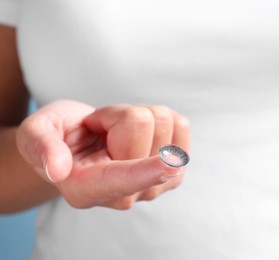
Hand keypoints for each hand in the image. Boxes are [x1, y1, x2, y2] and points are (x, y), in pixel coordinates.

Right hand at [16, 100, 189, 208]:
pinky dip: (157, 120)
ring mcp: (153, 187)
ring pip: (164, 122)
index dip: (147, 170)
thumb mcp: (35, 132)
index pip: (123, 179)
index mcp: (86, 190)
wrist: (80, 144)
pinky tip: (137, 135)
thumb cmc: (57, 136)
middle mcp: (124, 195)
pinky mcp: (173, 173)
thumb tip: (57, 169)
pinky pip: (180, 126)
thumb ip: (40, 147)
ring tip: (115, 132)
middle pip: (143, 126)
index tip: (171, 164)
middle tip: (99, 130)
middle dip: (117, 115)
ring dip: (137, 116)